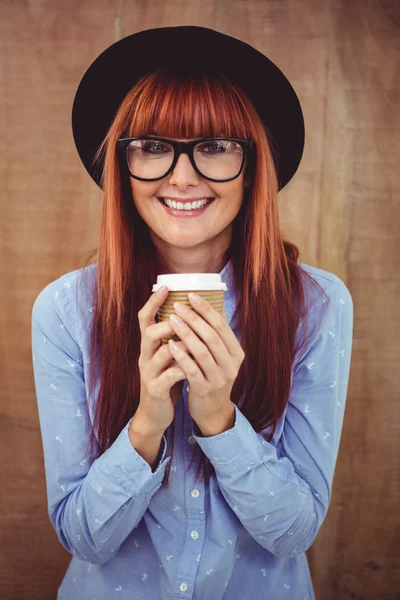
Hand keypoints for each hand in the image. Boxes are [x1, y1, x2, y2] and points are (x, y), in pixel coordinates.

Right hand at [136, 286, 189, 434]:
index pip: (145, 318)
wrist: (155, 412)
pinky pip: (168, 377)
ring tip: (193, 342)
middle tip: (181, 317)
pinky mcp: (155, 389)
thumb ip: (175, 337)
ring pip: (159, 353)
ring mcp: (149, 373)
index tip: (166, 286)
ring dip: (178, 345)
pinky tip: (192, 367)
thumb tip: (193, 313)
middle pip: (148, 332)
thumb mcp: (169, 356)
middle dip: (166, 323)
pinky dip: (181, 370)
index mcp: (149, 345)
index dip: (153, 302)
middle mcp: (145, 355)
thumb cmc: (167, 378)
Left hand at [168, 294, 244, 428]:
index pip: (222, 326)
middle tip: (178, 306)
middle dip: (194, 319)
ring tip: (171, 320)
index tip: (191, 295)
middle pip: (212, 336)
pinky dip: (182, 356)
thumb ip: (218, 334)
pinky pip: (192, 369)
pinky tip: (170, 344)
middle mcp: (231, 365)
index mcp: (236, 353)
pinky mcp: (205, 389)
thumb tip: (216, 303)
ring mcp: (219, 378)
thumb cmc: (213, 376)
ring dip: (186, 334)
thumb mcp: (221, 356)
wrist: (212, 410)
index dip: (206, 309)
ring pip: (202, 351)